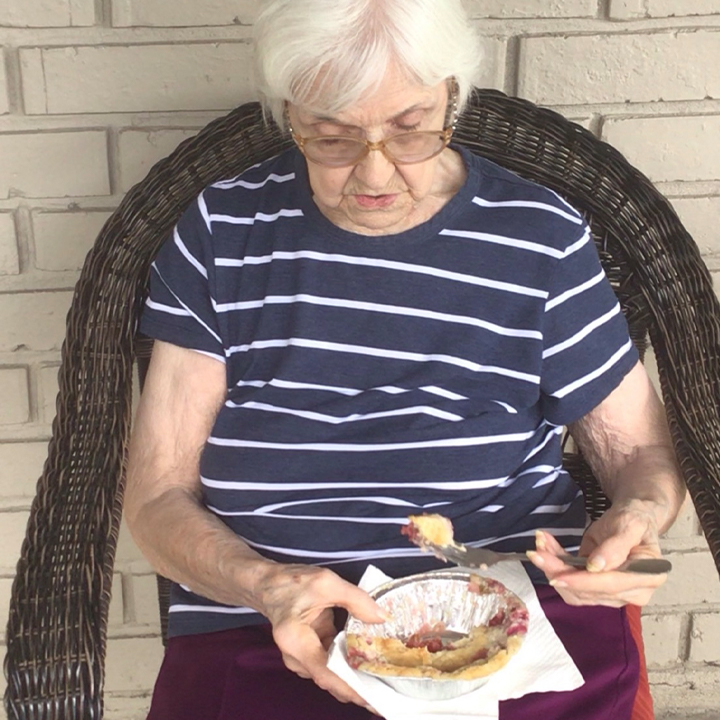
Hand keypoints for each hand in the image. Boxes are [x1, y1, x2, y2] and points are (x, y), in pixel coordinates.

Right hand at [257, 564, 385, 709]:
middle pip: (331, 679)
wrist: (268, 585)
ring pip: (333, 675)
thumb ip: (355, 599)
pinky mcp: (310, 654)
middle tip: (390, 691)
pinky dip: (350, 665)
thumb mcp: (326, 582)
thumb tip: (382, 618)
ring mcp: (302, 659)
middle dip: (359, 687)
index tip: (373, 699)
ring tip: (387, 681)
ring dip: (357, 677)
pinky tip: (371, 665)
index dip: (350, 688)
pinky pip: (332, 665)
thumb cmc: (291, 582)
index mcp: (295, 641)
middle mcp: (296, 657)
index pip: (325, 673)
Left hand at [527, 500, 668, 606]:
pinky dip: (555, 567)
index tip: (557, 576)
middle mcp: (632, 592)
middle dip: (559, 571)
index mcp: (648, 577)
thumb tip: (597, 567)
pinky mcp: (596, 590)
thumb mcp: (630, 524)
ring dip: (553, 569)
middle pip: (589, 590)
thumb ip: (616, 545)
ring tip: (540, 544)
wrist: (631, 520)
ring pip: (575, 591)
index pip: (611, 584)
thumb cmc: (635, 520)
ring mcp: (612, 594)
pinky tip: (545, 549)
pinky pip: (571, 584)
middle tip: (536, 552)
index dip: (582, 582)